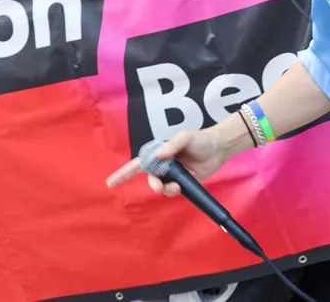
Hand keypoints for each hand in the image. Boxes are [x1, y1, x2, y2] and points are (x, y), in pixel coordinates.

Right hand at [105, 129, 225, 196]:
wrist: (219, 148)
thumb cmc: (201, 140)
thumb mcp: (186, 138)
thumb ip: (173, 145)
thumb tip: (159, 156)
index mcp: (160, 153)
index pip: (138, 164)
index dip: (123, 174)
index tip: (110, 183)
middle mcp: (164, 165)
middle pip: (150, 178)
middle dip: (153, 185)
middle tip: (160, 186)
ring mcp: (173, 175)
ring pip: (161, 187)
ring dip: (165, 189)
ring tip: (176, 186)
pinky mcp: (183, 183)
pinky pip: (173, 191)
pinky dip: (174, 191)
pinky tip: (181, 187)